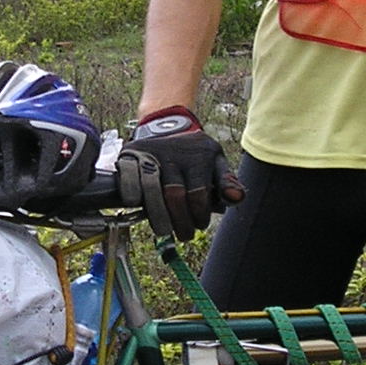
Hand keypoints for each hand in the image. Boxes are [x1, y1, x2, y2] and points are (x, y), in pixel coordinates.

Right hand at [120, 108, 243, 239]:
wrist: (166, 129)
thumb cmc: (195, 158)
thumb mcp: (216, 165)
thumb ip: (227, 183)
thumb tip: (237, 198)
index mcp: (200, 154)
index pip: (199, 193)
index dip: (199, 215)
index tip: (200, 225)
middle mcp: (175, 151)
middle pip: (175, 195)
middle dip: (180, 221)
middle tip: (184, 235)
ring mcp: (151, 151)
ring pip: (151, 190)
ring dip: (157, 217)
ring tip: (164, 230)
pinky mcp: (130, 154)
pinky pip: (128, 180)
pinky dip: (132, 197)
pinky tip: (139, 207)